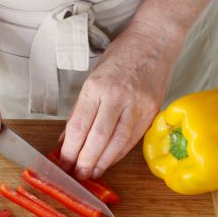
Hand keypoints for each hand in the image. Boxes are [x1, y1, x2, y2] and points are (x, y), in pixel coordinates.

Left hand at [59, 28, 179, 179]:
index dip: (70, 150)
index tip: (63, 163)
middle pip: (98, 139)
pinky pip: (132, 139)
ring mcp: (137, 105)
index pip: (79, 126)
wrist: (154, 41)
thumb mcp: (93, 77)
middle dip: (85, 161)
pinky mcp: (152, 111)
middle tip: (77, 175)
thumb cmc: (120, 56)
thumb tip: (66, 140)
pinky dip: (119, 153)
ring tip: (92, 173)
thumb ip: (80, 110)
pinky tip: (109, 161)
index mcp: (97, 86)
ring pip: (117, 143)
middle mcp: (117, 96)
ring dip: (103, 162)